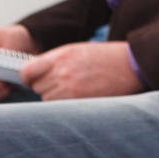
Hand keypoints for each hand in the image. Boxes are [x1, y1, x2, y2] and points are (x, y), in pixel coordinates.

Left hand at [20, 42, 144, 100]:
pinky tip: (79, 96)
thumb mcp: (77, 50)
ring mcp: (70, 88)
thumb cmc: (106, 57)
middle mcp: (62, 72)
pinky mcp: (79, 101)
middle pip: (36, 87)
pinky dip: (66, 104)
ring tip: (73, 89)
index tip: (32, 79)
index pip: (27, 72)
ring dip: (55, 96)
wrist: (131, 65)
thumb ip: (55, 61)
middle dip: (45, 86)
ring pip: (47, 99)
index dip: (28, 77)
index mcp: (60, 56)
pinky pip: (60, 107)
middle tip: (62, 83)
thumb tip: (35, 73)